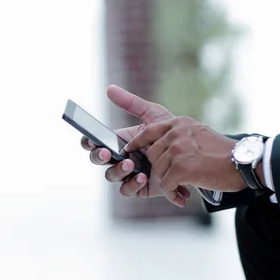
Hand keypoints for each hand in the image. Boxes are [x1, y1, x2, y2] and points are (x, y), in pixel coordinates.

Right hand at [80, 85, 191, 200]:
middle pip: (98, 159)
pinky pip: (127, 190)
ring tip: (131, 164)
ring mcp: (128, 174)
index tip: (92, 138)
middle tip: (106, 152)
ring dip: (117, 170)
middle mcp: (120, 157)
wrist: (191, 151)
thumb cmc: (169, 132)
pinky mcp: (139, 188)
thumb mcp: (152, 114)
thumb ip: (131, 103)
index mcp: (118, 140)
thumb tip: (109, 88)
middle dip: (98, 156)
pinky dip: (131, 184)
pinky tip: (142, 176)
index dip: (89, 141)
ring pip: (111, 176)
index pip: (95, 142)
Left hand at [124, 116, 246, 206]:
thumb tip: (159, 146)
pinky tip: (183, 196)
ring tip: (182, 188)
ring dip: (168, 183)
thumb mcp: (198, 133)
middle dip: (159, 169)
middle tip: (174, 179)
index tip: (130, 150)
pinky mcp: (181, 167)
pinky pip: (166, 185)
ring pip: (158, 170)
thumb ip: (179, 135)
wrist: (243, 164)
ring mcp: (178, 149)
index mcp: (180, 123)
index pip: (150, 130)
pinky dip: (173, 193)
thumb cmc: (222, 153)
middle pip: (152, 154)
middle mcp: (177, 133)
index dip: (138, 142)